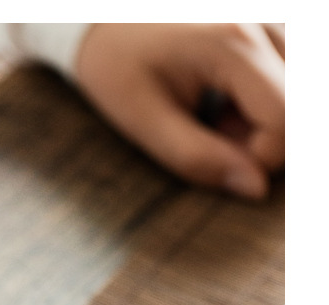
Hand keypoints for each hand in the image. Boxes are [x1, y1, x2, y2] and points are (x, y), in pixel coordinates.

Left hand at [74, 23, 284, 198]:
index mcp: (232, 43)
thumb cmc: (116, 65)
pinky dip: (265, 100)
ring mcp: (271, 18)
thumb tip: (255, 189)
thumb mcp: (144, 121)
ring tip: (218, 118)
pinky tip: (228, 101)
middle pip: (299, 106)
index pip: (287, 118)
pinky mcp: (271, 24)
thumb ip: (198, 158)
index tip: (221, 160)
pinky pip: (289, 75)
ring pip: (298, 92)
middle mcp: (263, 21)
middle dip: (265, 140)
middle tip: (215, 139)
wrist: (102, 20)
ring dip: (266, 120)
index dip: (262, 157)